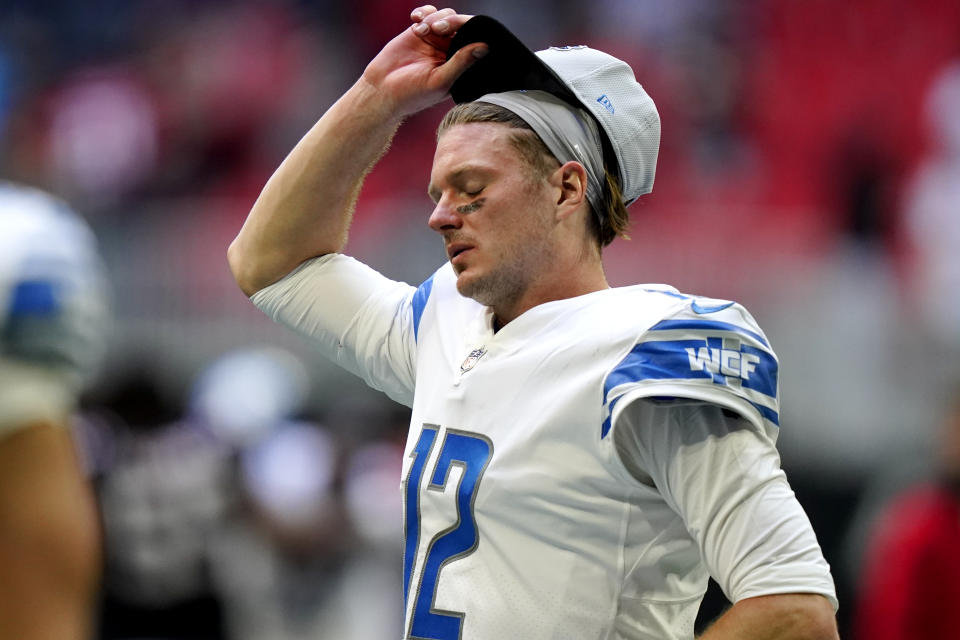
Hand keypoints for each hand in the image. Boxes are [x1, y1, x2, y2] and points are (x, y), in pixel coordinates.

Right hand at [361, 6, 487, 116]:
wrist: (381, 91)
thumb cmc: (412, 94)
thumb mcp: (440, 81)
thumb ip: (462, 62)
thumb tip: (485, 47)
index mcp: (461, 65)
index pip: (474, 41)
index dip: (469, 29)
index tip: (456, 30)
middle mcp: (450, 51)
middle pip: (461, 25)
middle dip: (451, 21)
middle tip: (437, 29)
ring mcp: (435, 41)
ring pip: (446, 16)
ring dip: (435, 18)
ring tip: (421, 31)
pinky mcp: (419, 33)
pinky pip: (428, 14)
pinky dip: (424, 12)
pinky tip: (415, 20)